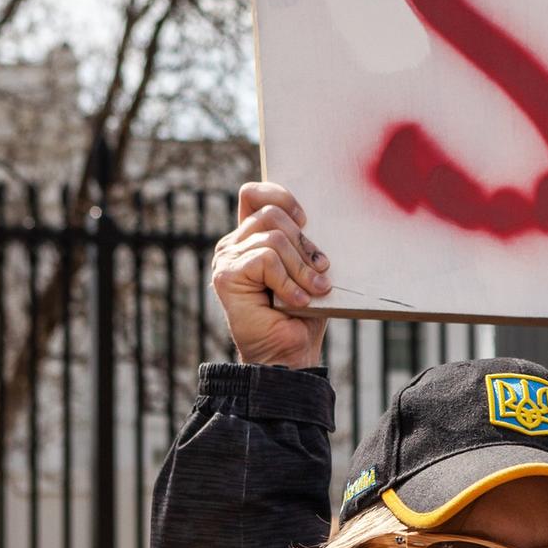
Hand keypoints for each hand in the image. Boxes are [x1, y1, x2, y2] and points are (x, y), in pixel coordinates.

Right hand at [210, 182, 332, 367]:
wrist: (288, 353)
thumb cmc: (302, 314)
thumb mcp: (307, 270)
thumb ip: (302, 243)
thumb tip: (315, 221)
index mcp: (251, 238)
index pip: (254, 194)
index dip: (280, 195)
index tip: (305, 219)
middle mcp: (234, 244)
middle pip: (271, 214)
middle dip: (304, 243)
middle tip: (321, 271)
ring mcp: (226, 259)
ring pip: (273, 238)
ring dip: (301, 268)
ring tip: (313, 292)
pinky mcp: (226, 275)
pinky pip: (266, 259)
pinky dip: (289, 282)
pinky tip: (297, 302)